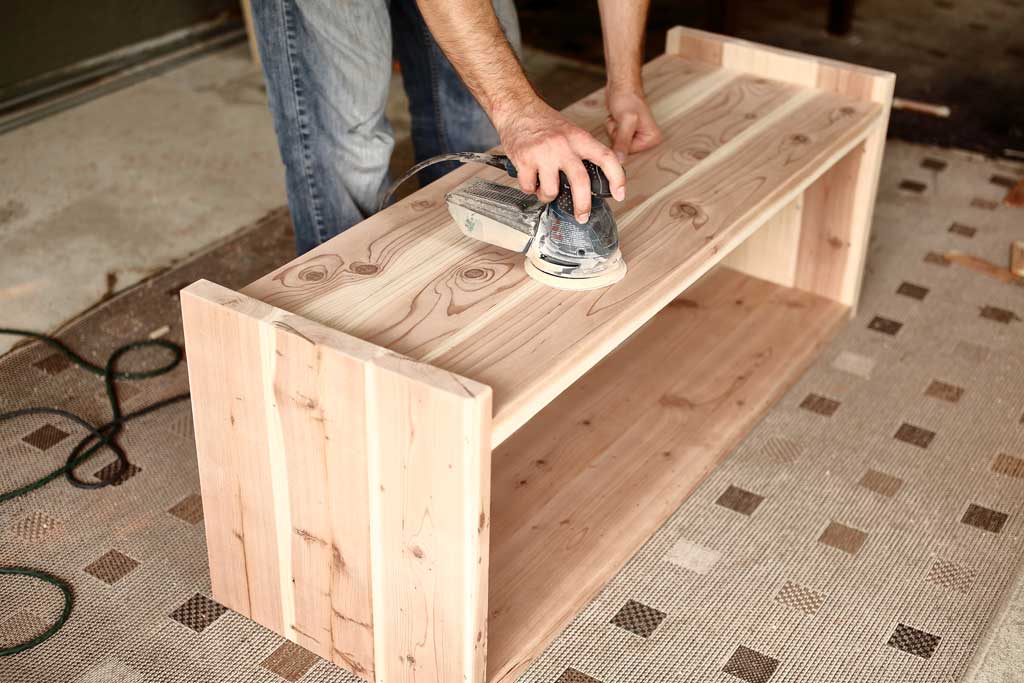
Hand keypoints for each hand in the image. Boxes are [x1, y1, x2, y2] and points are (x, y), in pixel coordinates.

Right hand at [494, 97, 624, 223]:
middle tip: (582, 216)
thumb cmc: (543, 121)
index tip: (620, 194)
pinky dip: (530, 189)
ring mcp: (543, 154)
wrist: (516, 107)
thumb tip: (589, 182)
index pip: (606, 158)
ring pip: (551, 191)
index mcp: (579, 138)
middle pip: (580, 181)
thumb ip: (580, 152)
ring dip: (547, 197)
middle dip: (583, 205)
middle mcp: (562, 146)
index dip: (617, 178)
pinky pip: (529, 188)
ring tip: (545, 190)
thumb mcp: (569, 131)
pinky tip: (530, 180)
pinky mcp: (524, 160)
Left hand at [605, 84, 662, 160]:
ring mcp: (636, 136)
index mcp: (653, 138)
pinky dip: (611, 128)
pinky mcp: (626, 132)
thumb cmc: (628, 97)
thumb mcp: (626, 121)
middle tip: (621, 121)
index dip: (622, 140)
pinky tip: (617, 118)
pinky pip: (613, 138)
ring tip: (619, 118)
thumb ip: (623, 142)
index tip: (625, 126)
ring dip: (613, 131)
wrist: (621, 85)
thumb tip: (620, 161)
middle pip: (623, 150)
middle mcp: (646, 139)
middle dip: (616, 135)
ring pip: (616, 144)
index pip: (630, 152)